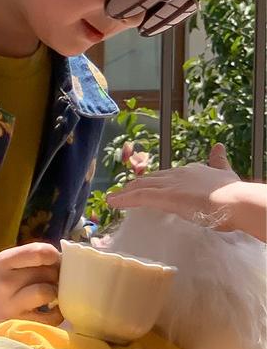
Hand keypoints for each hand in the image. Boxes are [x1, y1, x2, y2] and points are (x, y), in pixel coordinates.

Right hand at [0, 242, 61, 326]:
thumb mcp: (7, 259)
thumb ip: (32, 258)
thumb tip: (66, 263)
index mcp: (4, 262)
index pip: (38, 253)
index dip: (53, 255)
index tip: (53, 260)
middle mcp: (6, 282)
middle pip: (45, 273)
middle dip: (55, 274)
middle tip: (53, 277)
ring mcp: (11, 305)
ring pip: (46, 293)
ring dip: (55, 292)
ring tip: (52, 292)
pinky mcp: (16, 323)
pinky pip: (48, 319)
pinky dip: (57, 313)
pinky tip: (52, 308)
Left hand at [106, 143, 241, 228]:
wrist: (236, 200)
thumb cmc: (234, 193)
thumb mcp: (225, 173)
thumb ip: (219, 161)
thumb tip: (219, 146)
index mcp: (189, 170)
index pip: (166, 175)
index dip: (154, 181)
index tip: (144, 186)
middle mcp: (176, 174)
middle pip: (150, 179)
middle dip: (134, 186)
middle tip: (122, 192)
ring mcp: (170, 184)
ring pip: (141, 186)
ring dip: (125, 192)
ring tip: (113, 198)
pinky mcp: (165, 196)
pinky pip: (139, 196)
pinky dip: (124, 199)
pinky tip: (113, 202)